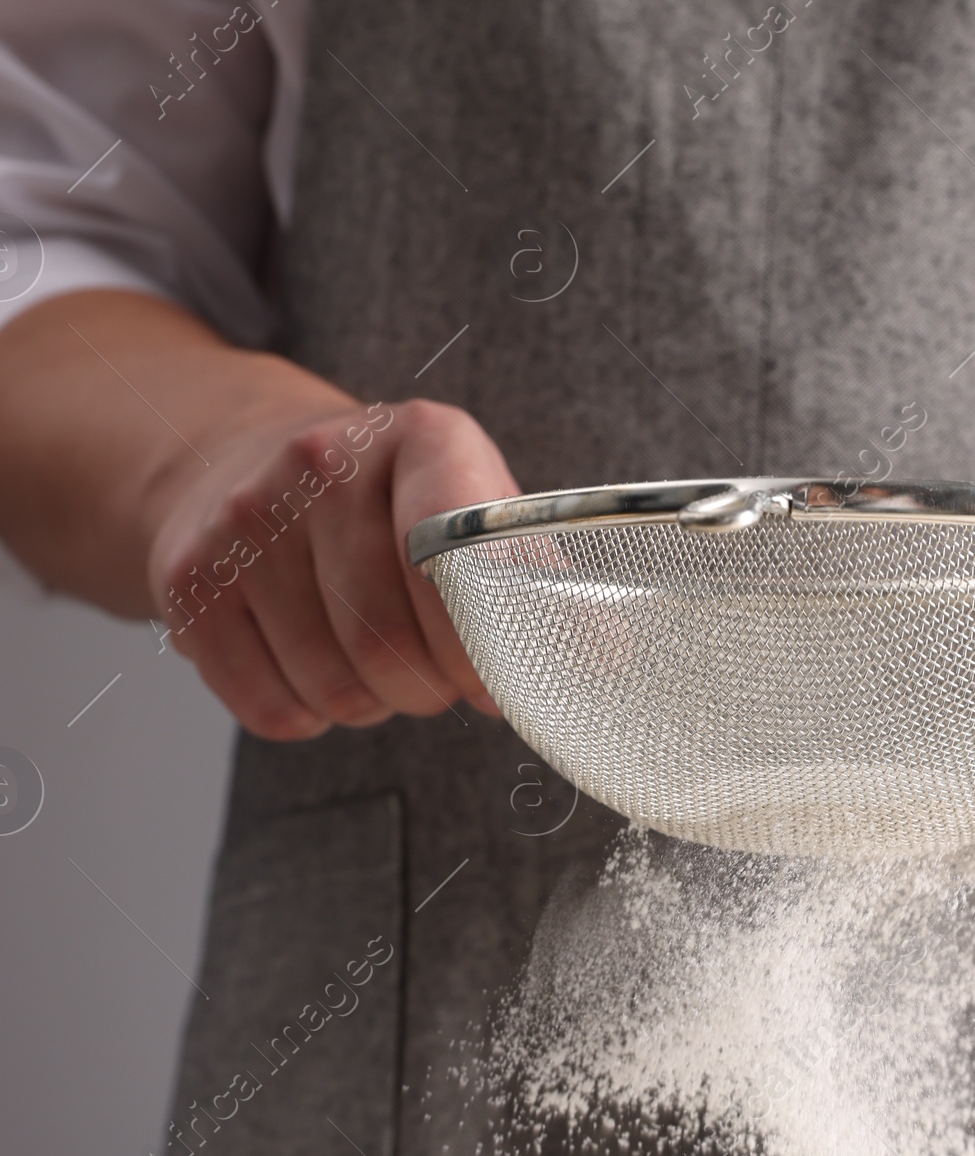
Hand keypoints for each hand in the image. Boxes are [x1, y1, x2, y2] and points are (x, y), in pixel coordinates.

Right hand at [146, 395, 518, 738]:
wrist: (246, 460)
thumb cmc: (390, 508)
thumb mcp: (474, 517)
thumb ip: (538, 586)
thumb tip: (604, 663)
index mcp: (420, 438)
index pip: (461, 568)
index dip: (482, 649)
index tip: (492, 682)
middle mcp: (321, 462)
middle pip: (390, 647)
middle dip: (428, 689)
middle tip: (434, 677)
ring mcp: (244, 518)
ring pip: (334, 688)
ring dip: (371, 705)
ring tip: (374, 663)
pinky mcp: (190, 578)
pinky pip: (270, 708)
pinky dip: (307, 716)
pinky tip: (313, 668)